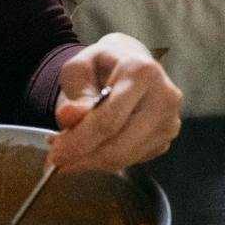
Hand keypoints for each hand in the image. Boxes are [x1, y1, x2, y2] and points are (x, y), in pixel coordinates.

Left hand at [48, 33, 181, 174]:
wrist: (128, 63)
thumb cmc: (101, 65)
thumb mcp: (80, 70)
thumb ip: (76, 95)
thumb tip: (68, 118)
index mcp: (142, 72)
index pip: (109, 119)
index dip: (80, 142)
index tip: (54, 156)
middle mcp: (164, 97)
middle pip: (120, 145)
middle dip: (84, 157)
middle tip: (58, 161)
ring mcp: (170, 120)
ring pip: (126, 157)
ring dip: (93, 161)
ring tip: (71, 151)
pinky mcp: (167, 138)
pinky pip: (133, 160)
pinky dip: (108, 160)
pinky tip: (93, 147)